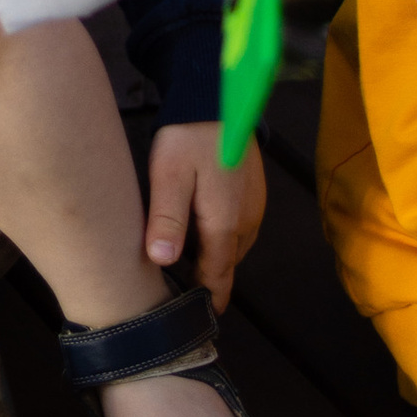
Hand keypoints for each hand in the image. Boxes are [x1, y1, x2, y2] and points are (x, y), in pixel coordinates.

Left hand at [145, 121, 265, 309]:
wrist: (215, 97)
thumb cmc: (187, 137)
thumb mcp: (168, 176)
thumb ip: (167, 219)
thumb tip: (162, 262)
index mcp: (225, 224)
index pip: (218, 275)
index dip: (208, 298)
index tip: (197, 320)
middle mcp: (246, 221)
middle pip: (226, 262)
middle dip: (208, 278)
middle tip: (181, 292)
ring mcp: (253, 206)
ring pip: (232, 245)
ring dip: (213, 255)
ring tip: (185, 263)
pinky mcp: (252, 191)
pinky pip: (236, 226)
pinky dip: (219, 234)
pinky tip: (196, 226)